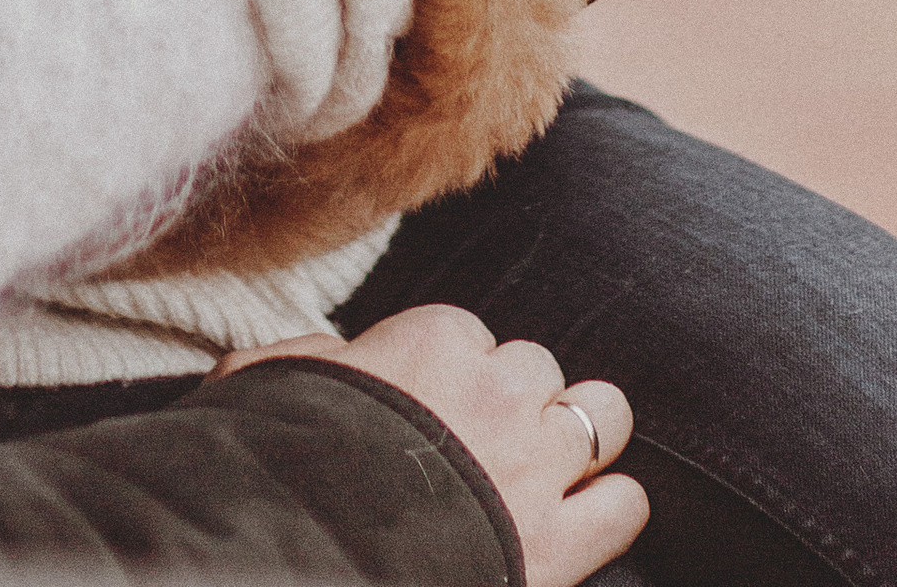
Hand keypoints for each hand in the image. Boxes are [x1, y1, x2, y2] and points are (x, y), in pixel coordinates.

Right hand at [217, 308, 644, 586]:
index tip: (432, 413)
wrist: (315, 558)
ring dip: (583, 441)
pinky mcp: (564, 541)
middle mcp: (500, 388)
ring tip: (555, 472)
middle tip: (491, 447)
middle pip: (542, 369)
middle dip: (523, 404)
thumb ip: (309, 356)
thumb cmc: (283, 467)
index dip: (456, 380)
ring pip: (606, 415)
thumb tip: (335, 354)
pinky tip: (582, 524)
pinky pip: (626, 503)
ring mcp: (539, 463)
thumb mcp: (269, 383)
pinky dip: (610, 511)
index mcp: (436, 339)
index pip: (473, 338)